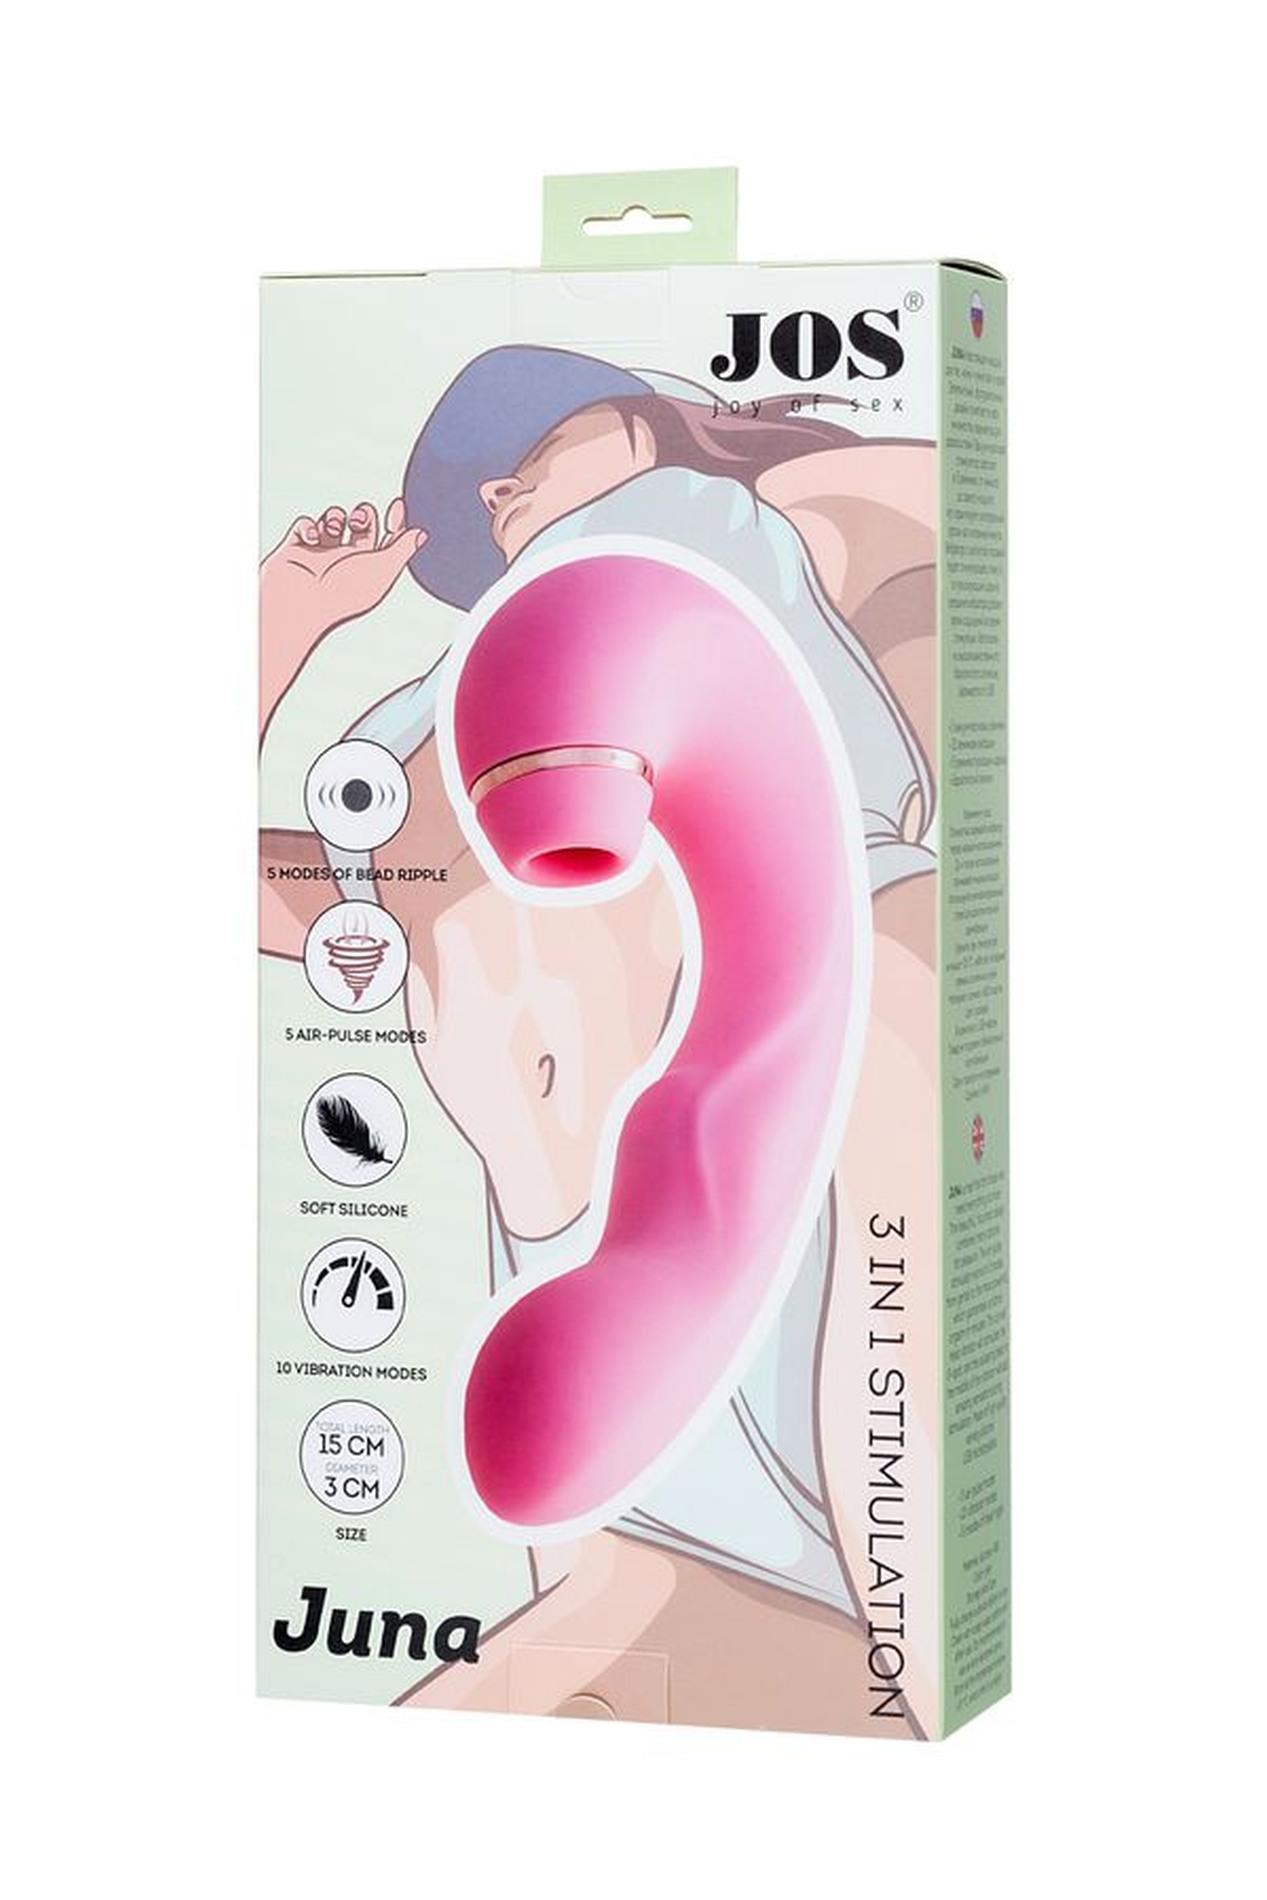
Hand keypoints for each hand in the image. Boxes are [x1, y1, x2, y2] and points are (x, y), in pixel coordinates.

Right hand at [259, 499, 425, 743]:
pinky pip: (305, 524)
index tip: (398, 505)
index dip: (395, 522)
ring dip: (335, 517)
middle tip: (359, 521)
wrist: (297, 606)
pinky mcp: (297, 550)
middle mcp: (349, 563)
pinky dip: (309, 526)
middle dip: (364, 515)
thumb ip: (403, 549)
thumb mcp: (382, 570)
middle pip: (362, 526)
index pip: (388, 541)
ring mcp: (322, 555)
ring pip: (333, 521)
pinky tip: (312, 537)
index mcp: (372, 571)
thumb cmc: (341, 595)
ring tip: (334, 529)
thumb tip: (421, 534)